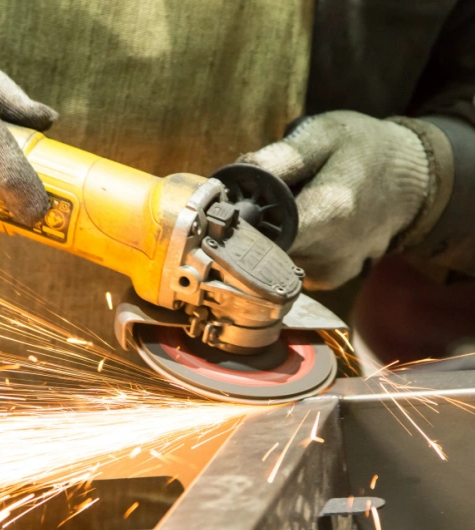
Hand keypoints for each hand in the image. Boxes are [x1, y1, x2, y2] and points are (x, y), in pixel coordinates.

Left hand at [240, 111, 433, 289]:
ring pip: (272, 257)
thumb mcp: (322, 135)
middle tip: (260, 195)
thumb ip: (280, 157)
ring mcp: (329, 272)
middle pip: (261, 247)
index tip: (229, 203)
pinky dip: (286, 245)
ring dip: (270, 234)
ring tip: (289, 206)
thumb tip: (232, 177)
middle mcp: (330, 255)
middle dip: (251, 223)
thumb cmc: (364, 149)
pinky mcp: (327, 279)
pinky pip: (288, 264)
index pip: (259, 234)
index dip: (237, 220)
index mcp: (328, 215)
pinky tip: (302, 223)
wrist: (416, 181)